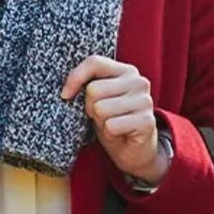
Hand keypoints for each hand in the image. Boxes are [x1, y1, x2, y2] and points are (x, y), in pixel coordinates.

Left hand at [61, 56, 169, 184]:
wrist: (135, 150)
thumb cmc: (112, 120)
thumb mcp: (98, 98)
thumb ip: (89, 85)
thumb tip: (66, 92)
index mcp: (126, 71)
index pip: (94, 63)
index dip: (75, 78)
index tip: (66, 95)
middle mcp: (139, 82)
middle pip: (94, 90)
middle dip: (91, 108)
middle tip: (103, 116)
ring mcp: (145, 101)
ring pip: (101, 109)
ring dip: (101, 122)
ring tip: (112, 125)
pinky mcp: (147, 121)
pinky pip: (112, 125)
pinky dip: (110, 134)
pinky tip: (120, 134)